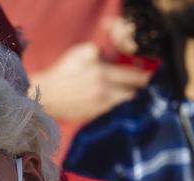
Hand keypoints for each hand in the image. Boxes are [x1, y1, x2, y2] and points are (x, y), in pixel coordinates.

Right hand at [29, 42, 150, 122]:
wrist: (45, 96)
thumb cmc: (61, 73)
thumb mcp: (78, 53)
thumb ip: (97, 51)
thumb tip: (112, 56)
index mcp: (101, 74)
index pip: (132, 76)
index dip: (143, 75)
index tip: (149, 75)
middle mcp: (103, 92)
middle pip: (131, 93)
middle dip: (137, 88)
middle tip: (141, 85)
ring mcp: (98, 107)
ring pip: (122, 104)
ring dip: (126, 99)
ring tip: (128, 94)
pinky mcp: (93, 116)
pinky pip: (111, 111)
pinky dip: (114, 106)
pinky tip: (112, 102)